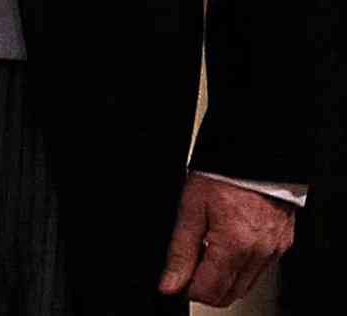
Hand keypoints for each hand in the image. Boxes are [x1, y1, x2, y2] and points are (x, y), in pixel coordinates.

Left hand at [158, 173, 295, 305]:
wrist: (256, 156)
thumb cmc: (223, 175)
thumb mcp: (190, 208)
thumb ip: (180, 250)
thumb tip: (170, 282)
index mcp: (234, 245)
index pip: (209, 291)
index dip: (186, 288)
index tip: (175, 277)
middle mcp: (259, 253)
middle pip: (228, 294)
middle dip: (204, 286)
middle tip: (188, 265)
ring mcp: (273, 251)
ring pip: (244, 286)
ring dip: (222, 279)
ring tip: (205, 251)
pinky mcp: (281, 245)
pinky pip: (259, 270)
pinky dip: (239, 267)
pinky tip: (225, 246)